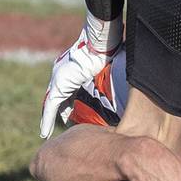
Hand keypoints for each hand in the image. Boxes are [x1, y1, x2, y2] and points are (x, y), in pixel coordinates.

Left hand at [40, 12, 122, 138]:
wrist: (100, 46)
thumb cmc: (108, 54)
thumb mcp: (112, 69)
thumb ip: (118, 75)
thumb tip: (135, 76)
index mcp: (75, 73)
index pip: (73, 93)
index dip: (74, 105)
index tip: (79, 116)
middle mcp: (64, 77)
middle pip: (63, 100)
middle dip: (64, 113)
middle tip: (68, 124)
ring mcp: (60, 82)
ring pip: (53, 106)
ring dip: (50, 120)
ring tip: (48, 133)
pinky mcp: (59, 87)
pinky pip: (50, 108)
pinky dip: (47, 121)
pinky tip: (44, 133)